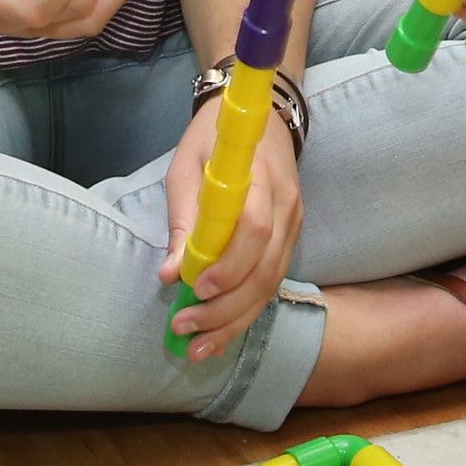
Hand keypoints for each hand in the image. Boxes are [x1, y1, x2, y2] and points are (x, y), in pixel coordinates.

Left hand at [158, 95, 302, 360]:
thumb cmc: (214, 137)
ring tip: (200, 347)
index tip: (196, 288)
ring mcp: (294, 225)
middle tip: (185, 329)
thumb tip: (171, 273)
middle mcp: (287, 207)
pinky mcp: (291, 239)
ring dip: (235, 320)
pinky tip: (220, 333)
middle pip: (266, 269)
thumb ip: (183, 219)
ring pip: (271, 284)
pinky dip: (246, 311)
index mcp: (261, 179)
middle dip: (226, 308)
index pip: (255, 229)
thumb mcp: (186, 166)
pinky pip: (272, 282)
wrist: (262, 118)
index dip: (229, 264)